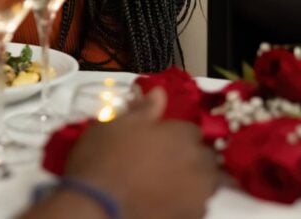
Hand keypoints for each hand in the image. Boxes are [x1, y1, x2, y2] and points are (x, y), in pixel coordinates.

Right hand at [62, 88, 218, 218]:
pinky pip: (195, 207)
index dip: (175, 135)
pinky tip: (163, 203)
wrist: (96, 207)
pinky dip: (184, 203)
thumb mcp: (113, 125)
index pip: (191, 129)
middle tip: (163, 163)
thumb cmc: (101, 160)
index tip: (159, 141)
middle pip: (204, 157)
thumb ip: (142, 110)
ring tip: (163, 184)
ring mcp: (198, 195)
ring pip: (204, 183)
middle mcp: (198, 164)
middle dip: (190, 157)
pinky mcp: (192, 218)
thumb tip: (158, 93)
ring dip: (190, 180)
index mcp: (181, 136)